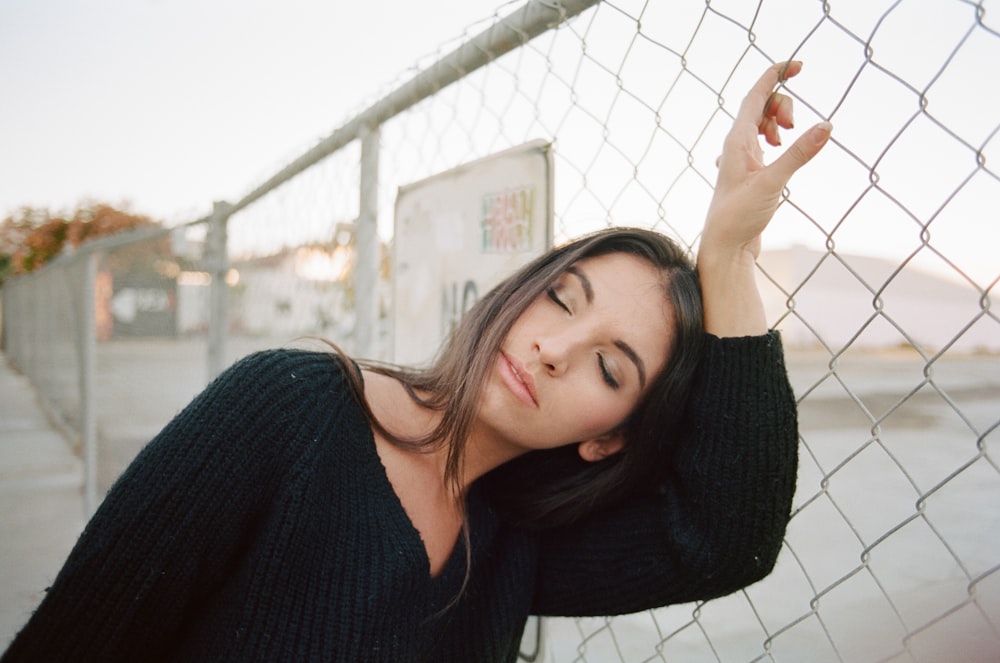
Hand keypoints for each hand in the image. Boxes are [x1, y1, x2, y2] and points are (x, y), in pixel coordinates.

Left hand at [697, 61, 830, 336]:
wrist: (725, 248)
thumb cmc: (739, 217)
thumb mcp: (773, 183)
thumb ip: (799, 154)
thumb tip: (827, 125)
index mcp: (736, 140)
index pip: (756, 94)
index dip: (776, 74)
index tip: (800, 65)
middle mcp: (736, 145)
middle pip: (760, 104)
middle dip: (782, 104)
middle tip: (792, 127)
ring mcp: (742, 158)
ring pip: (761, 122)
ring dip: (779, 120)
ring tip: (785, 139)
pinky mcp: (749, 172)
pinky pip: (762, 140)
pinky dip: (776, 136)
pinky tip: (781, 149)